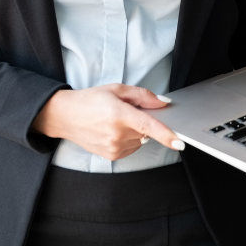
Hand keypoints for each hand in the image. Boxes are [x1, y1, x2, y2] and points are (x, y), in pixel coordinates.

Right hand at [31, 84, 183, 160]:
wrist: (65, 116)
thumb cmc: (90, 100)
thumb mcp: (116, 89)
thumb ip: (142, 95)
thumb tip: (162, 103)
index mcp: (119, 114)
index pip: (148, 126)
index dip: (166, 135)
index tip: (179, 142)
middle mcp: (117, 133)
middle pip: (146, 131)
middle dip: (143, 121)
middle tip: (125, 111)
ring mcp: (113, 147)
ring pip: (140, 140)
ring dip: (135, 131)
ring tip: (115, 121)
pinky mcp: (111, 156)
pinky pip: (132, 147)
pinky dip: (129, 139)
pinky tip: (113, 131)